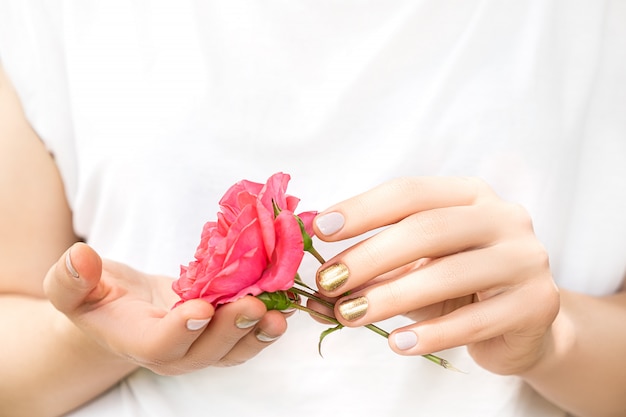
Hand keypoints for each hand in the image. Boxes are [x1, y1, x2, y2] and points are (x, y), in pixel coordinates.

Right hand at [43, 243, 286, 374]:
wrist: (124, 310)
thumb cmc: (97, 297)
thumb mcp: (73, 288)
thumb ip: (71, 279)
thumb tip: (81, 257)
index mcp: (135, 341)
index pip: (159, 346)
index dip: (180, 331)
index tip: (200, 309)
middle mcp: (174, 352)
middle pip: (205, 352)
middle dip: (231, 330)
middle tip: (255, 306)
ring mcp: (200, 346)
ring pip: (233, 350)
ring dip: (258, 333)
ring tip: (280, 314)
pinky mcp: (221, 333)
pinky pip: (246, 336)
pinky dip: (266, 322)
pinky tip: (285, 303)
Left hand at [312, 177, 559, 374]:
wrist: (523, 321)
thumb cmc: (459, 285)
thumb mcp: (416, 267)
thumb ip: (374, 270)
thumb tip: (315, 292)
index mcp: (469, 195)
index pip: (410, 192)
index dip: (363, 209)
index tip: (320, 229)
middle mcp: (503, 217)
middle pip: (428, 229)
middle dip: (370, 256)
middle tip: (329, 281)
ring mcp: (525, 259)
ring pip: (449, 274)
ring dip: (391, 296)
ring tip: (351, 314)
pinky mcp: (537, 303)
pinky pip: (474, 321)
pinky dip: (431, 333)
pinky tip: (398, 343)